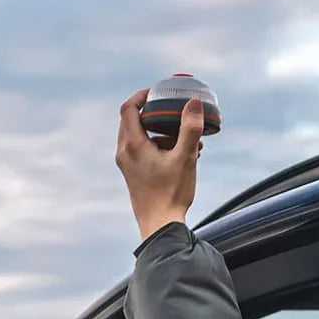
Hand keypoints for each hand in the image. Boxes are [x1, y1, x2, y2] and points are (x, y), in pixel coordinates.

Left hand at [115, 89, 205, 241]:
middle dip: (153, 114)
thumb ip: (190, 129)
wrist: (160, 225)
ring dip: (159, 132)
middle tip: (172, 111)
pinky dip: (157, 145)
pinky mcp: (132, 174)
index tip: (157, 92)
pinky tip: (179, 155)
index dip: (142, 96)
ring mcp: (126, 165)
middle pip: (132, 120)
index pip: (128, 108)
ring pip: (138, 137)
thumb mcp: (185, 158)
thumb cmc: (170, 193)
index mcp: (132, 145)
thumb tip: (193, 103)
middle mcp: (124, 153)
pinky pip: (141, 151)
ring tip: (184, 138)